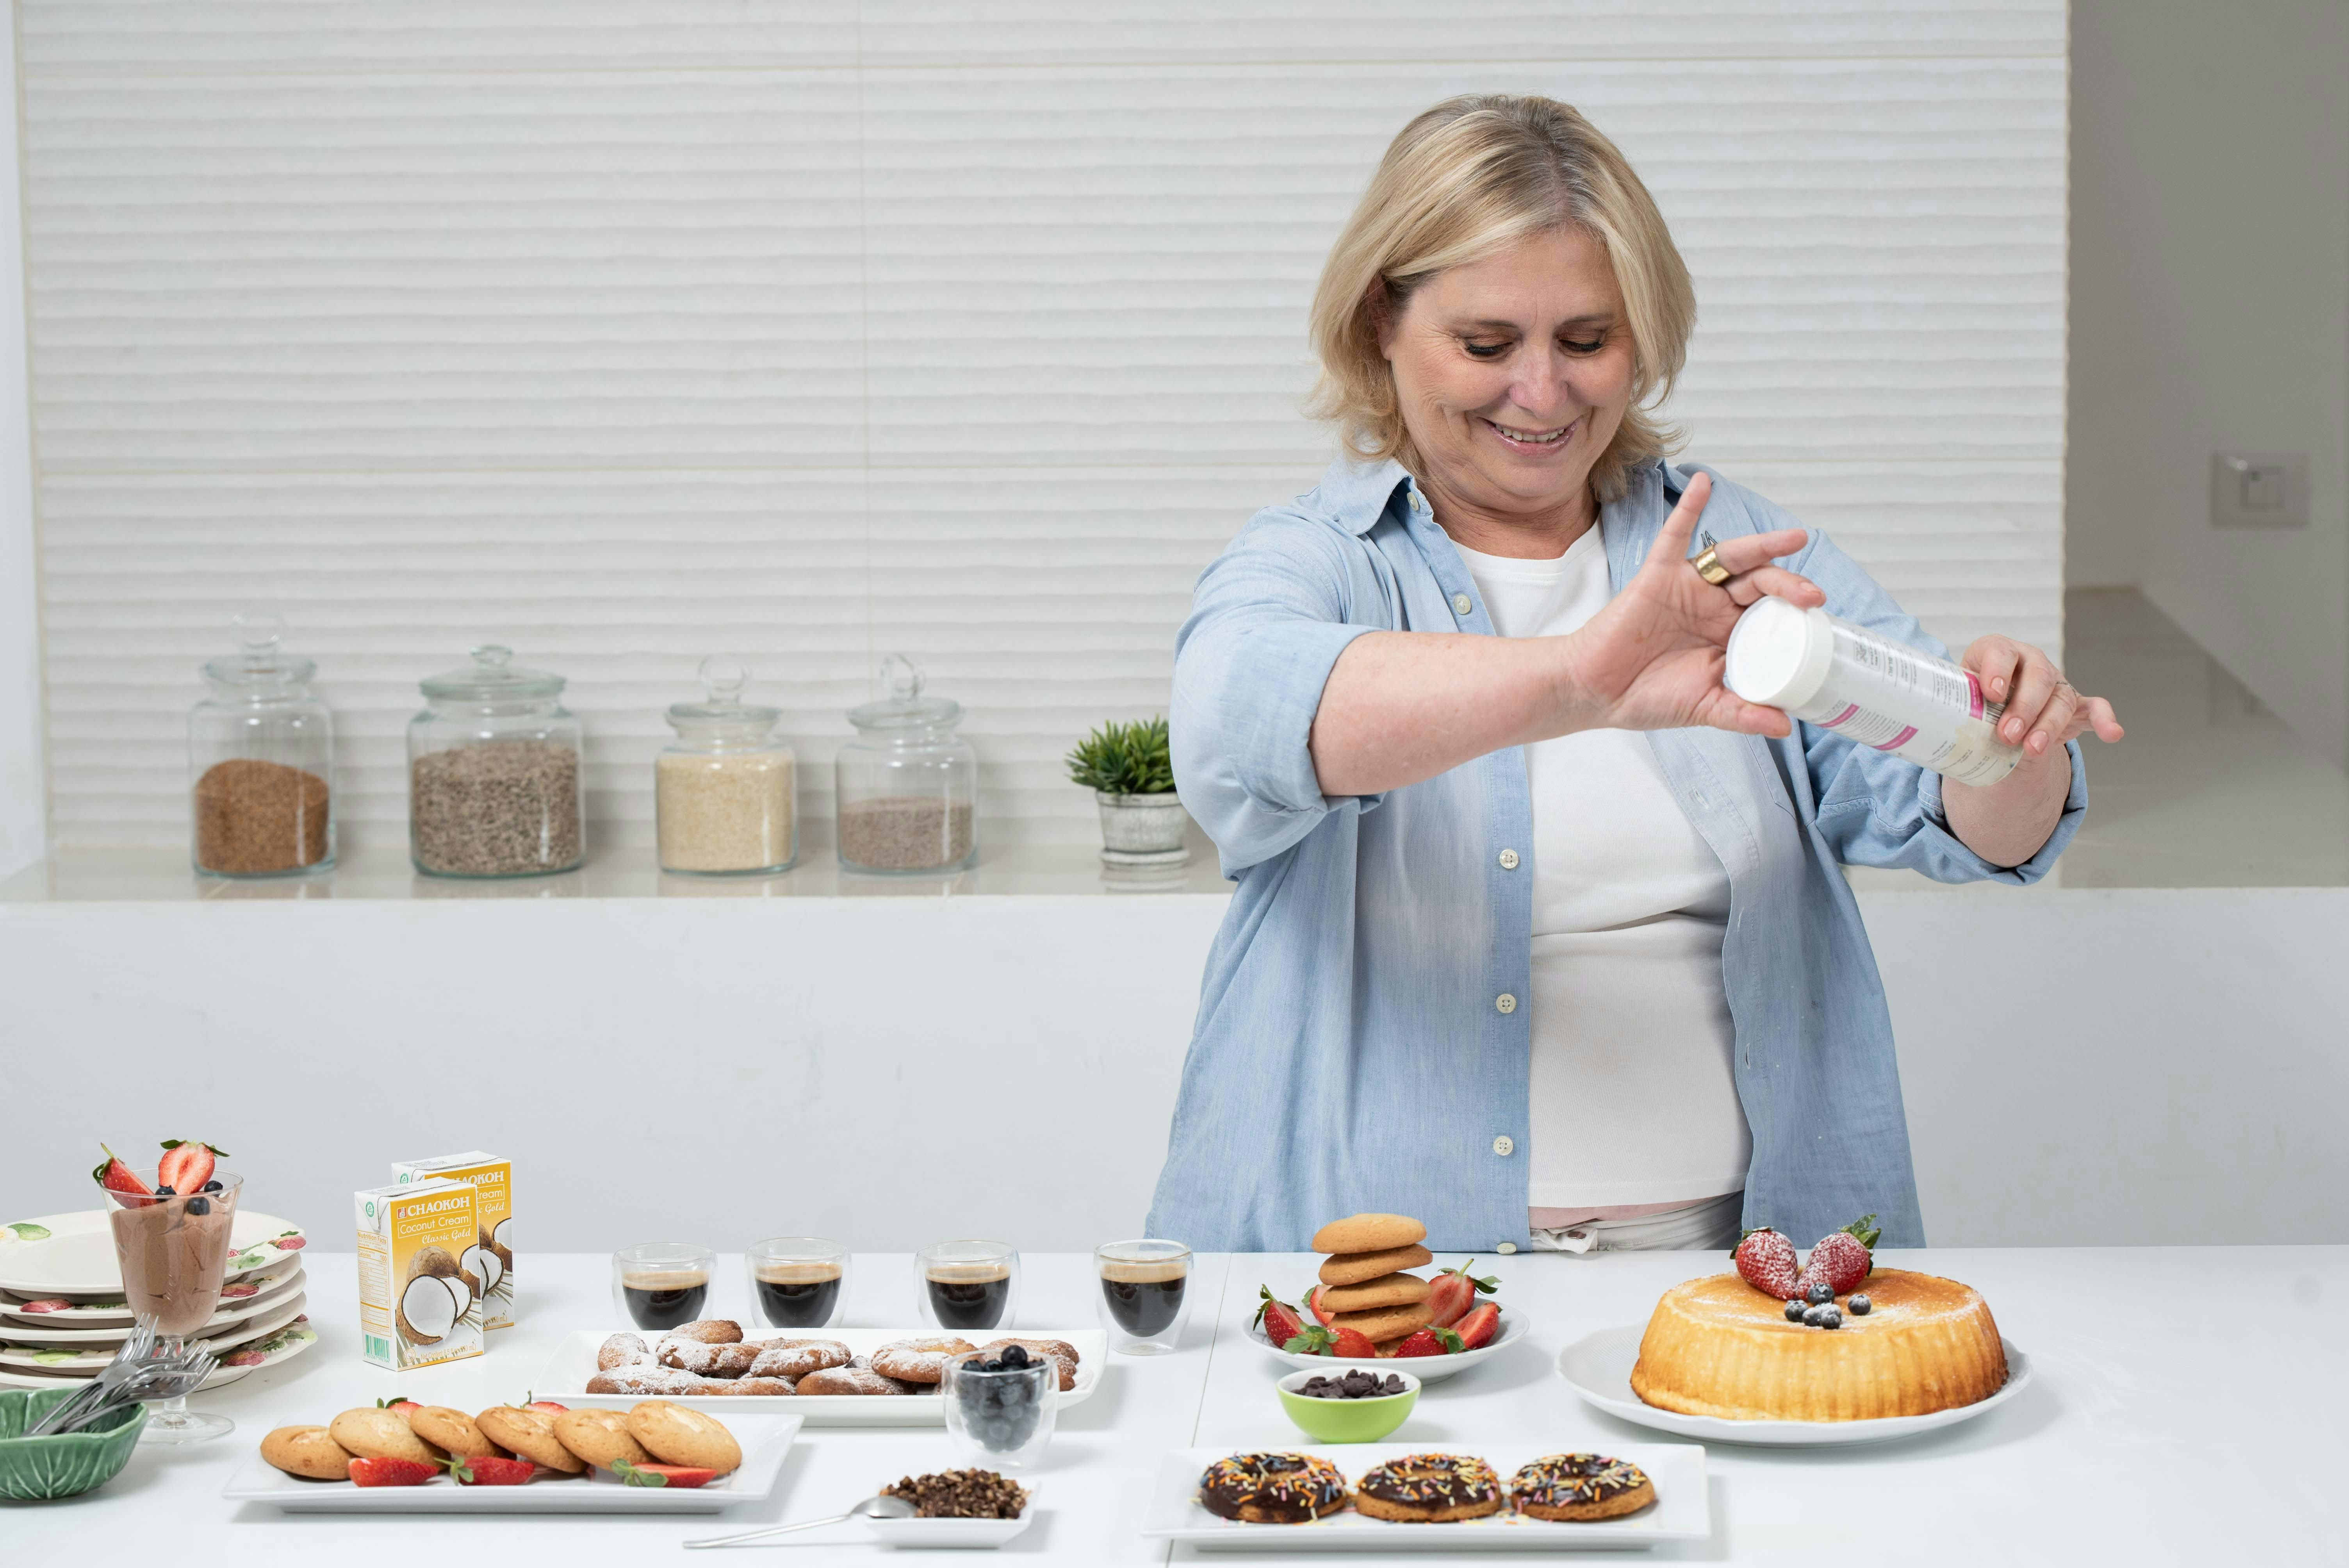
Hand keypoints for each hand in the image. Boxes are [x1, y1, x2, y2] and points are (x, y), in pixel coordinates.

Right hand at [1558, 471, 1823, 735]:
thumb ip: (1744, 714)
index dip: (1796, 613)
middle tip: (1812, 597)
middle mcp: (1713, 606)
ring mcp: (1688, 587)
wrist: (1596, 691)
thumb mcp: (1705, 708)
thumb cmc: (1647, 698)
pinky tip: (1706, 484)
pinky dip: (1690, 508)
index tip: (1820, 620)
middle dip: (1789, 586)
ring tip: (1793, 539)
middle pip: (1761, 583)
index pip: (1772, 613)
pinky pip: (1676, 536)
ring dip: (1764, 546)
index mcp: (1729, 634)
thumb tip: (1786, 726)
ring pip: (1732, 557)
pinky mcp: (1658, 575)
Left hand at [1961, 636, 2124, 758]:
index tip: (1991, 693)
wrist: (1993, 715)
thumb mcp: (1955, 701)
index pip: (1998, 651)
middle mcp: (2029, 662)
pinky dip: (2105, 719)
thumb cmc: (1970, 704)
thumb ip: (1948, 708)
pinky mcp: (2074, 705)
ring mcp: (2054, 683)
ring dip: (2048, 725)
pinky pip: (2094, 708)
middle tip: (2008, 734)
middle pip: (2036, 676)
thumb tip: (1921, 732)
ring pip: (2059, 698)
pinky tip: (2112, 733)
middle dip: (2024, 706)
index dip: (1996, 669)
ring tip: (2031, 749)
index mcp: (1996, 653)